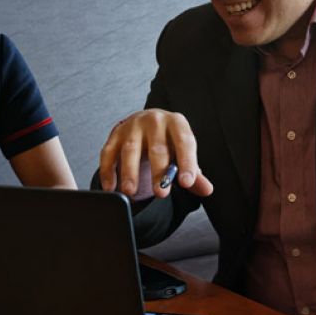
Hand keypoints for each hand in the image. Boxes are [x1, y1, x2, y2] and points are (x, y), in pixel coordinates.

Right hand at [98, 109, 213, 198]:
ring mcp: (133, 126)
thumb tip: (207, 190)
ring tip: (130, 191)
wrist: (146, 123)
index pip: (184, 143)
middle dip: (158, 172)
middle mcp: (155, 121)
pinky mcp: (115, 134)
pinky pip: (109, 153)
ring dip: (130, 171)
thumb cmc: (169, 141)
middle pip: (157, 148)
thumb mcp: (183, 153)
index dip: (187, 163)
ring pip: (130, 149)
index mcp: (177, 123)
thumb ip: (194, 173)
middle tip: (160, 193)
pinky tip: (111, 187)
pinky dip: (108, 171)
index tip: (187, 183)